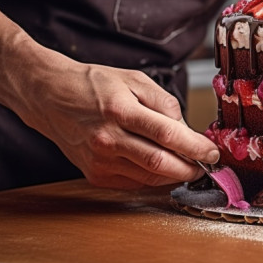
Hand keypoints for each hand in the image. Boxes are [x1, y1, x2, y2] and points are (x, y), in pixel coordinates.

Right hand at [0, 0, 218, 191]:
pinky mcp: (94, 174)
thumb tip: (186, 128)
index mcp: (120, 110)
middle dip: (190, 168)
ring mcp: (99, 160)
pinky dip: (152, 177)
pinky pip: (133, 182)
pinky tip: (162, 167)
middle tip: (206, 165)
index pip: (168, 135)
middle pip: (160, 164)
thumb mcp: (134, 80)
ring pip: (148, 177)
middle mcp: (108, 139)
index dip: (196, 147)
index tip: (213, 152)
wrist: (49, 97)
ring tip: (189, 165)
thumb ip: (164, 103)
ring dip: (174, 175)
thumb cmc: (93, 84)